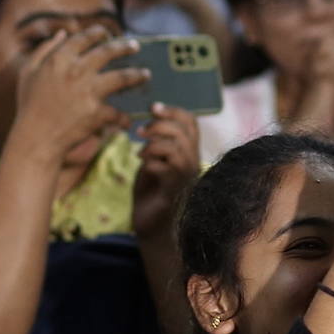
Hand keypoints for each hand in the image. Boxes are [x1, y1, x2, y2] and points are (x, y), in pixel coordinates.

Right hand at [11, 27, 144, 164]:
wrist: (36, 137)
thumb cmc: (31, 105)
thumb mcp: (29, 73)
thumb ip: (45, 50)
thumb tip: (63, 33)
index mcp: (58, 60)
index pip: (83, 39)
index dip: (97, 33)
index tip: (106, 33)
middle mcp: (75, 71)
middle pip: (108, 53)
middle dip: (125, 47)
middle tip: (135, 46)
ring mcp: (88, 91)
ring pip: (122, 77)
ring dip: (137, 75)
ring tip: (146, 74)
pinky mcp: (97, 112)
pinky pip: (119, 113)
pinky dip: (123, 118)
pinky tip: (128, 120)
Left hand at [132, 104, 200, 239]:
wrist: (153, 225)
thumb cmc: (152, 192)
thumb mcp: (153, 160)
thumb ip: (157, 143)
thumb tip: (150, 122)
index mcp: (189, 153)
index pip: (192, 123)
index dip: (173, 111)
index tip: (153, 108)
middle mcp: (193, 164)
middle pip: (184, 132)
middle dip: (158, 125)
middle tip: (140, 131)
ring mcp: (185, 178)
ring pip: (176, 148)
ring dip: (153, 144)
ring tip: (140, 151)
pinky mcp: (173, 191)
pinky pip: (165, 167)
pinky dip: (150, 162)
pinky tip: (142, 166)